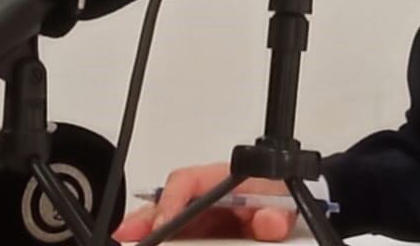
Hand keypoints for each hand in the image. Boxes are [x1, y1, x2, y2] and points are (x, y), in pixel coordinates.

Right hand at [112, 164, 297, 241]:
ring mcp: (201, 218)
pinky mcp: (201, 234)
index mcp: (222, 179)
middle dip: (145, 220)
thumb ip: (279, 213)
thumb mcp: (285, 203)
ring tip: (131, 241)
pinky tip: (153, 244)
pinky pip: (178, 236)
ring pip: (166, 222)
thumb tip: (270, 219)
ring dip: (148, 232)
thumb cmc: (282, 198)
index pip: (186, 181)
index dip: (169, 201)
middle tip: (129, 235)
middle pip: (166, 204)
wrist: (290, 213)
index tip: (162, 224)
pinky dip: (165, 240)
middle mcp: (206, 197)